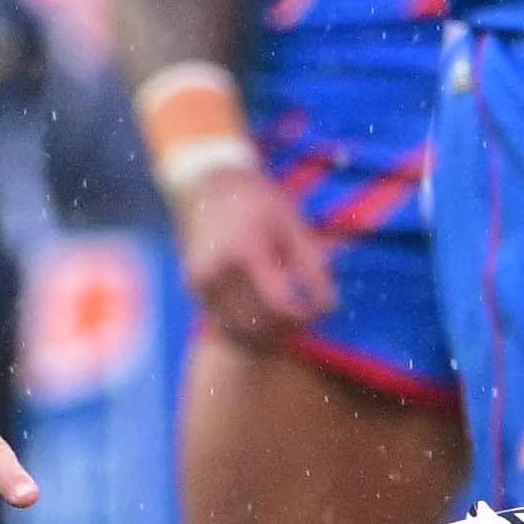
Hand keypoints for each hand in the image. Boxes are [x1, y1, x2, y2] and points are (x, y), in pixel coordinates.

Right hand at [172, 153, 334, 347]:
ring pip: (237, 331)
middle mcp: (217, 272)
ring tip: (289, 323)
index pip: (278, 304)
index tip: (319, 313)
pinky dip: (246, 330)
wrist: (207, 187)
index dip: (303, 317)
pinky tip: (266, 320)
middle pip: (257, 324)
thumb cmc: (258, 203)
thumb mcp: (293, 225)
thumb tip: (329, 308)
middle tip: (308, 320)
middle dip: (287, 330)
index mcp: (245, 251)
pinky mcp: (194, 290)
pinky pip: (222, 323)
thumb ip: (313, 267)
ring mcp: (200, 284)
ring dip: (267, 336)